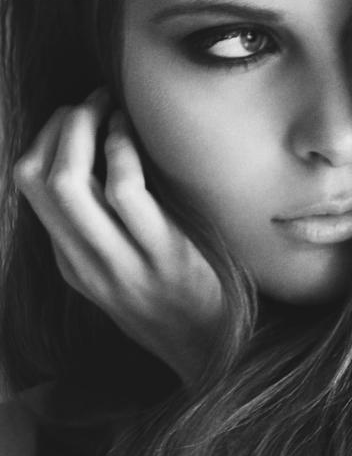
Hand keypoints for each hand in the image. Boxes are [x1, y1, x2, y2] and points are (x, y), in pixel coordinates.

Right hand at [13, 88, 222, 382]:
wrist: (217, 355)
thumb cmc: (177, 301)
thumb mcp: (125, 271)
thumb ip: (105, 228)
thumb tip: (101, 157)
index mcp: (73, 264)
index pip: (29, 188)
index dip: (45, 139)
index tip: (74, 116)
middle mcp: (86, 264)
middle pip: (39, 181)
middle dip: (60, 126)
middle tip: (92, 100)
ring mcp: (120, 264)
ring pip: (68, 183)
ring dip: (85, 130)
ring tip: (110, 107)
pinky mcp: (163, 259)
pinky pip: (126, 192)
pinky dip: (122, 150)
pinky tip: (136, 134)